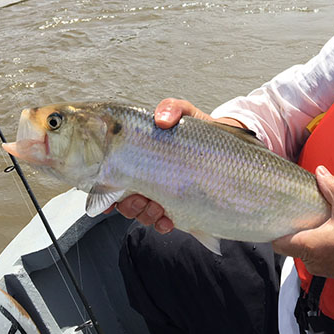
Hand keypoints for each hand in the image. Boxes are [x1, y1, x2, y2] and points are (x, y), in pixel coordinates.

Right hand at [109, 98, 245, 233]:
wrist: (230, 148)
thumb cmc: (199, 131)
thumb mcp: (186, 113)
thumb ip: (173, 108)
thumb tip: (161, 120)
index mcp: (140, 159)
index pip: (112, 176)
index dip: (103, 190)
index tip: (106, 196)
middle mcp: (147, 179)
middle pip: (122, 201)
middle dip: (127, 205)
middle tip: (140, 198)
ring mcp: (162, 196)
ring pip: (140, 214)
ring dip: (144, 214)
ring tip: (157, 208)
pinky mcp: (179, 209)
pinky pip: (162, 224)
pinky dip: (162, 225)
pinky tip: (169, 219)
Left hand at [273, 165, 333, 325]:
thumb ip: (333, 189)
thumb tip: (320, 172)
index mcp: (308, 247)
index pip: (277, 242)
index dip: (275, 226)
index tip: (280, 210)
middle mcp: (312, 260)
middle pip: (300, 233)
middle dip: (314, 212)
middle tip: (328, 198)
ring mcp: (323, 265)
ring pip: (317, 236)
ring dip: (331, 218)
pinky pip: (328, 244)